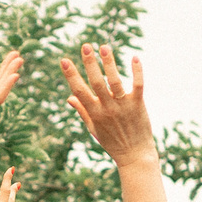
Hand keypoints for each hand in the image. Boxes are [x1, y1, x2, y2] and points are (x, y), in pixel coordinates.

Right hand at [60, 43, 154, 165]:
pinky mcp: (138, 105)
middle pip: (97, 82)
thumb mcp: (93, 128)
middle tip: (85, 46)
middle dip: (89, 63)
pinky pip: (138, 85)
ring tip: (104, 47)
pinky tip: (134, 57)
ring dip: (110, 63)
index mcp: (94, 113)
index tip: (64, 60)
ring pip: (115, 81)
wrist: (135, 155)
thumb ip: (82, 111)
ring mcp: (123, 106)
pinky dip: (137, 72)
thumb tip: (69, 98)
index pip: (79, 91)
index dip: (71, 75)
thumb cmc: (112, 141)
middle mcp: (107, 108)